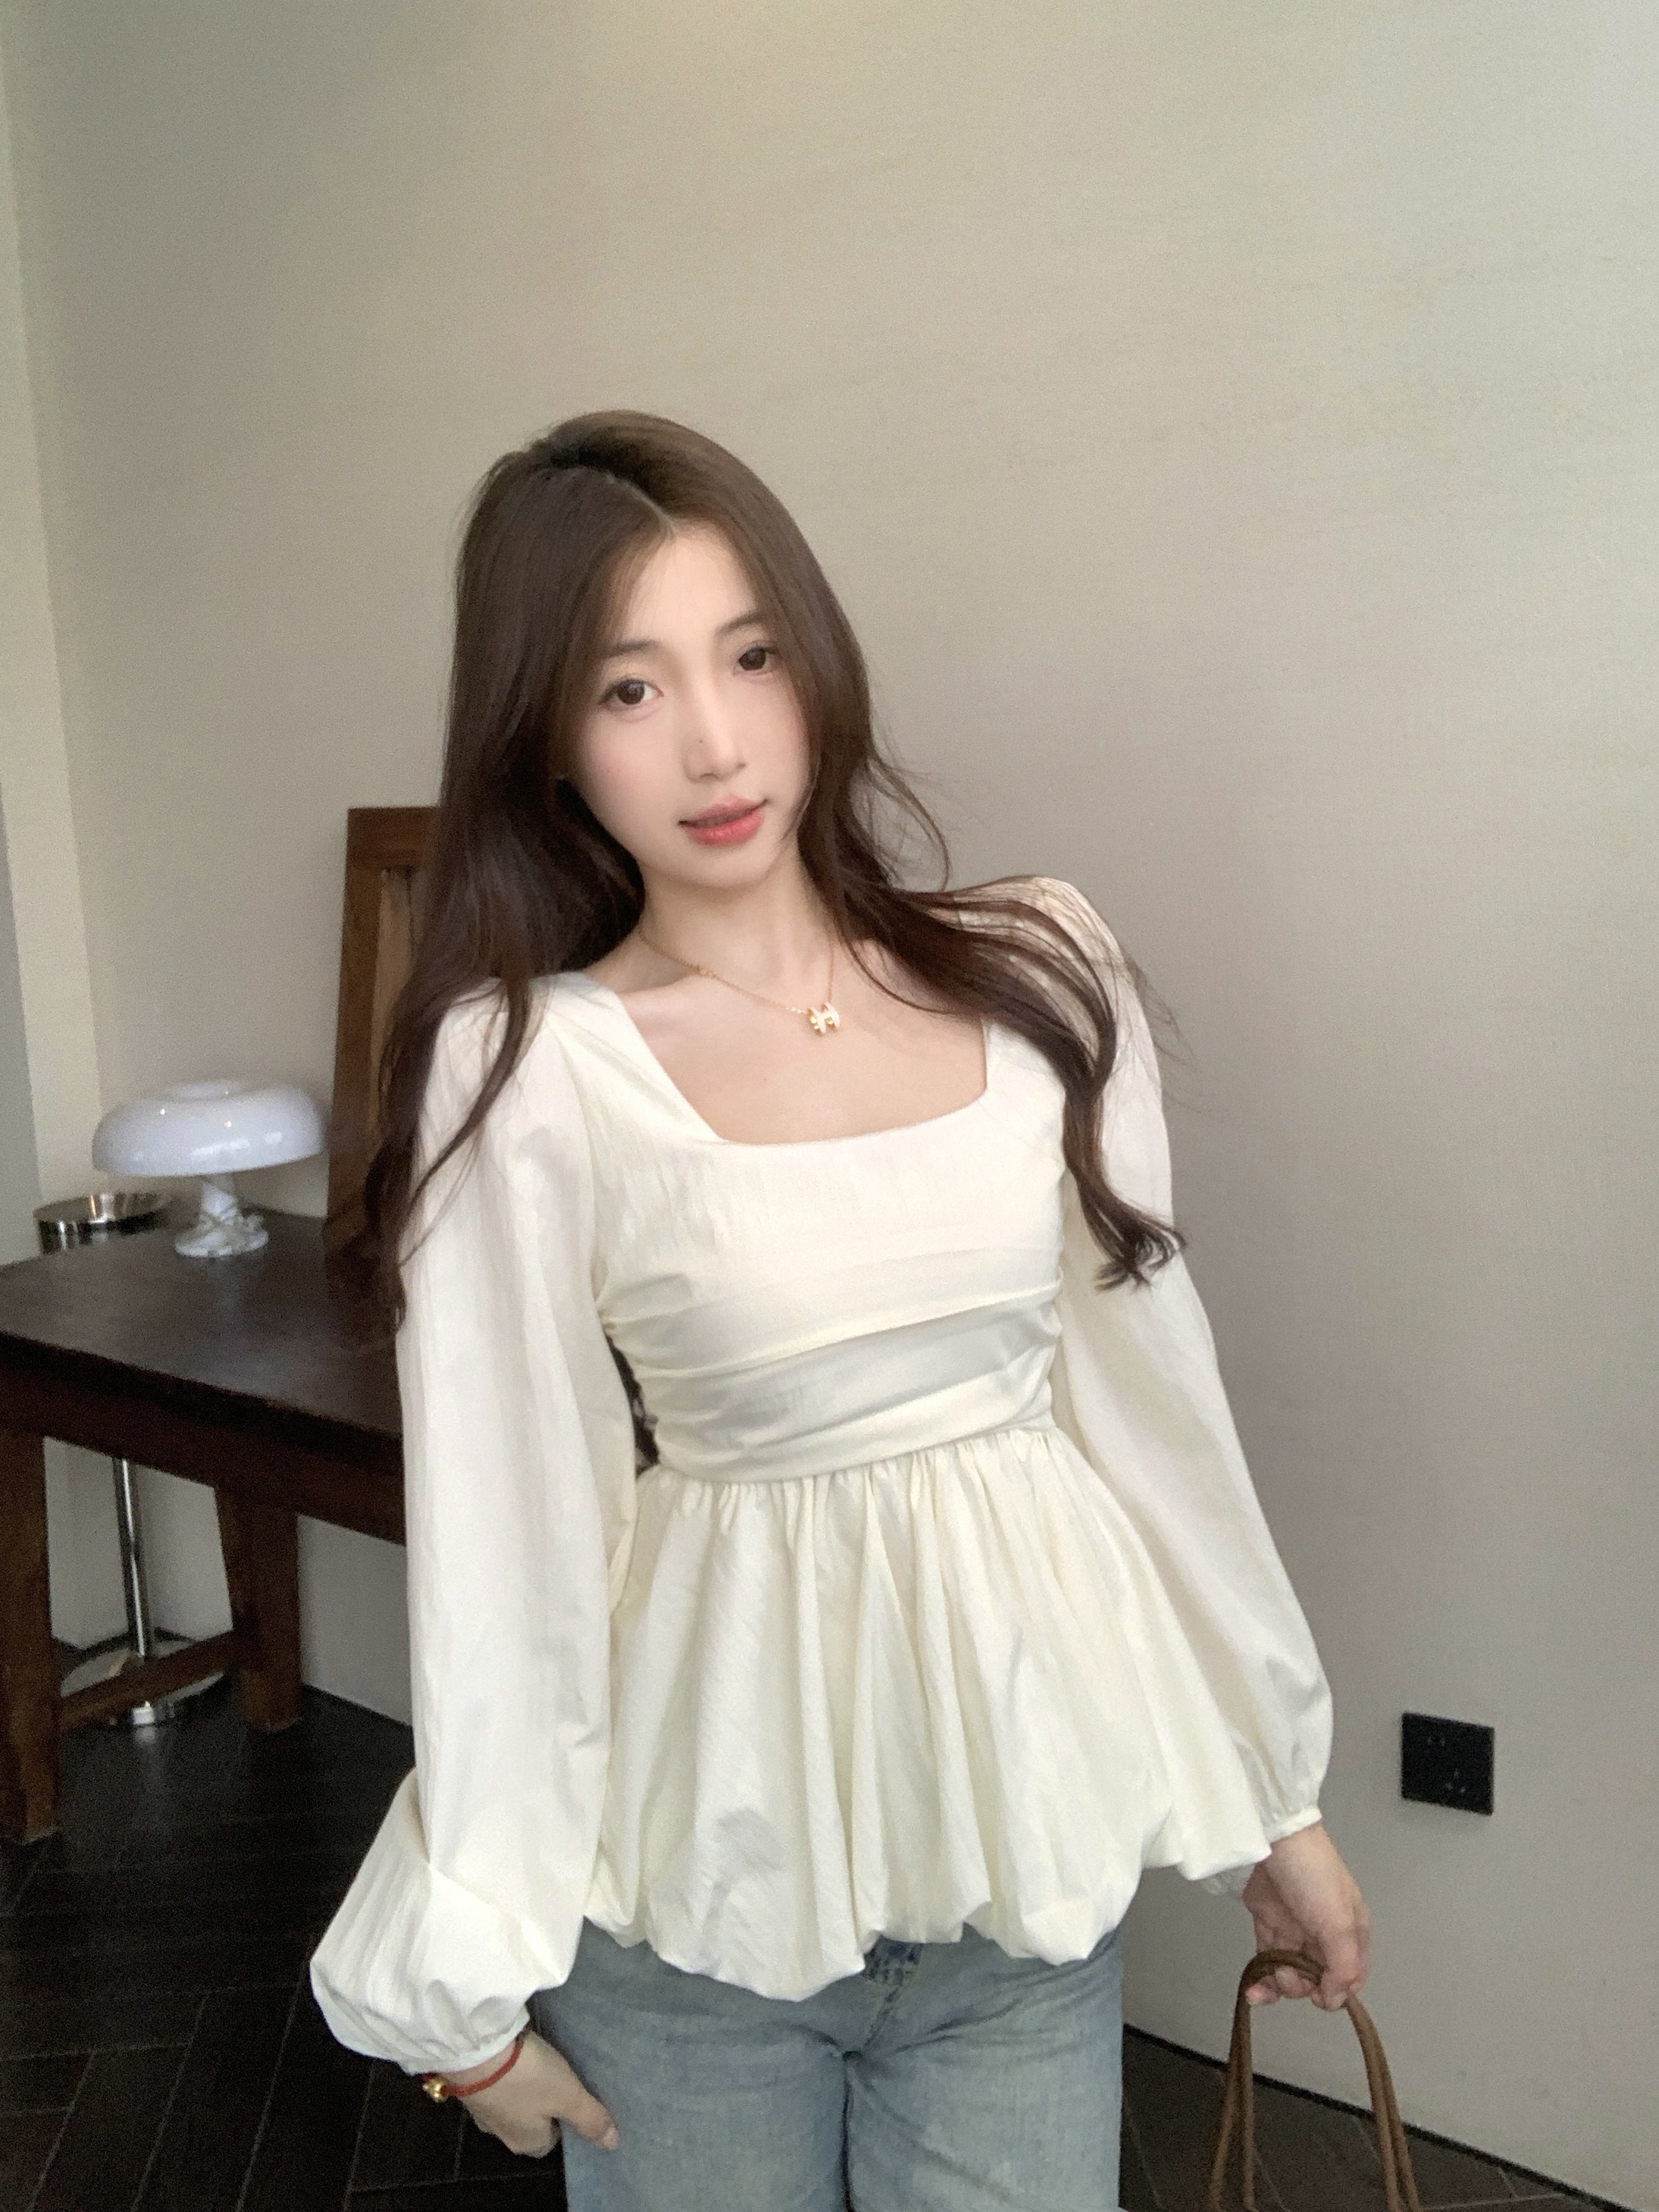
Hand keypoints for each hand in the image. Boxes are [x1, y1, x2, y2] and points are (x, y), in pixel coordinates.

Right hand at [443, 2029, 618, 2159]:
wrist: (475, 2049)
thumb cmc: (528, 2077)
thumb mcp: (568, 2095)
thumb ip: (590, 2119)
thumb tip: (612, 2144)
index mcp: (528, 2143)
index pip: (551, 2142)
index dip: (565, 2121)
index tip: (575, 2097)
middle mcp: (503, 2133)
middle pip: (531, 2123)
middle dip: (545, 2103)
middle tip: (561, 2076)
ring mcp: (483, 2109)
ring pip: (512, 2102)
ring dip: (524, 2086)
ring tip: (540, 2062)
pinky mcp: (470, 2085)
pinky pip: (496, 2084)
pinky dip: (507, 2072)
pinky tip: (515, 2054)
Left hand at [1239, 1821, 1369, 2011]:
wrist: (1271, 1839)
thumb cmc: (1313, 1876)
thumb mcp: (1339, 1923)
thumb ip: (1343, 1967)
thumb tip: (1335, 2000)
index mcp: (1351, 1931)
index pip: (1352, 1976)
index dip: (1337, 1992)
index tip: (1319, 1996)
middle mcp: (1325, 1932)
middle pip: (1318, 1978)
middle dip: (1302, 1986)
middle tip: (1286, 1975)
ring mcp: (1295, 1927)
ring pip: (1291, 1971)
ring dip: (1279, 1985)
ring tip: (1266, 1980)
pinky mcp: (1268, 1922)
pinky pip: (1268, 1958)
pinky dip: (1262, 1977)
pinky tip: (1254, 1990)